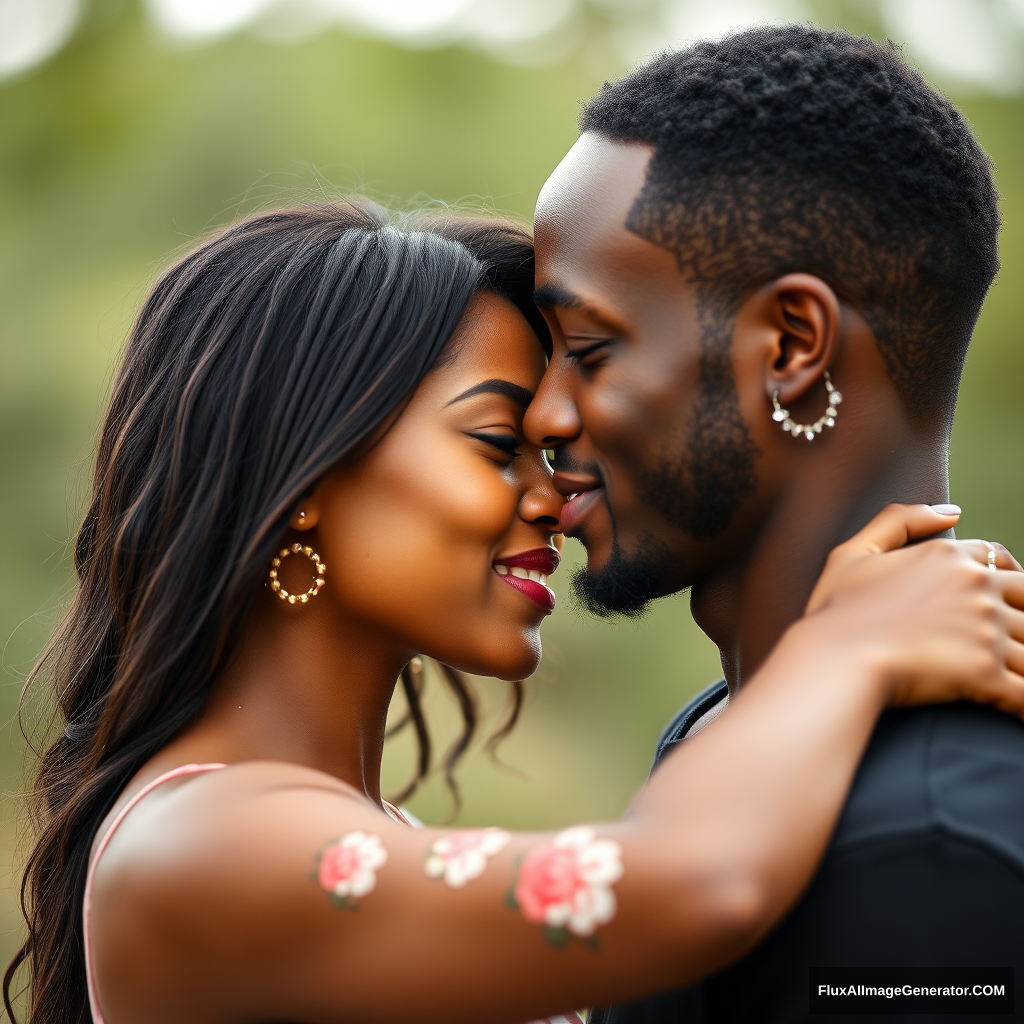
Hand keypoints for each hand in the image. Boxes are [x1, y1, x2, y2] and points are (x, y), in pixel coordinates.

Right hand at [804, 504, 1023, 717]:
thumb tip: (951, 512)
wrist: (835, 658)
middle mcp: (975, 588)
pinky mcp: (987, 673)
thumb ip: (899, 521)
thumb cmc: (836, 610)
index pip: (1000, 559)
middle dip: (1022, 620)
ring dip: (1023, 661)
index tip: (1004, 597)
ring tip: (1012, 674)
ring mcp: (985, 630)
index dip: (1008, 576)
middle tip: (1009, 640)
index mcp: (947, 557)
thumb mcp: (853, 552)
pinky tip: (1018, 713)